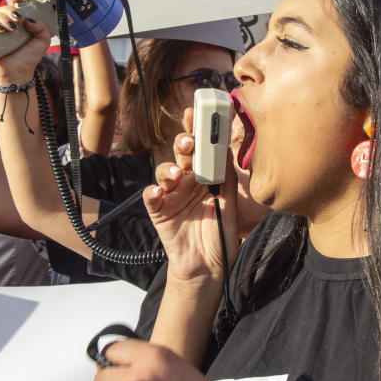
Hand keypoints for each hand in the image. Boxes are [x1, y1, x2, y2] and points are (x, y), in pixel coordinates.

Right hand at [0, 0, 48, 87]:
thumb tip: (28, 19)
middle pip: (2, 7)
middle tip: (18, 19)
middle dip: (10, 10)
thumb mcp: (42, 41)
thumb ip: (41, 28)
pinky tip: (1, 30)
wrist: (18, 73)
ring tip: (12, 29)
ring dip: (2, 18)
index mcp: (17, 23)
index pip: (14, 5)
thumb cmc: (29, 58)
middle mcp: (5, 24)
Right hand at [144, 111, 238, 282]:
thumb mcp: (229, 204)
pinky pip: (151, 197)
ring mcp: (171, 196)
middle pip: (181, 155)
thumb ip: (226, 178)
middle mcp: (187, 182)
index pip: (201, 148)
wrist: (210, 267)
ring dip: (169, 168)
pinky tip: (159, 192)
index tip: (198, 114)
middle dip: (183, 143)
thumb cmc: (222, 234)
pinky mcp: (159, 212)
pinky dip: (152, 192)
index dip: (198, 130)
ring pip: (164, 172)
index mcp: (205, 176)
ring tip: (177, 174)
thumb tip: (226, 148)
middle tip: (189, 141)